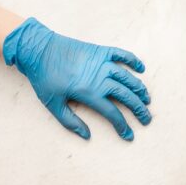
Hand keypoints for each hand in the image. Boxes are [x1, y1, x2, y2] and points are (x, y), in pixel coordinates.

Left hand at [2, 17, 151, 140]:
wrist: (38, 49)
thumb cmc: (44, 78)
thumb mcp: (52, 104)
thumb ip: (70, 121)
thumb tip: (87, 135)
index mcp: (89, 92)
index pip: (113, 113)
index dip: (123, 126)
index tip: (129, 135)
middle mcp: (99, 77)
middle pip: (126, 95)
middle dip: (139, 109)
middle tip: (147, 118)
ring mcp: (101, 62)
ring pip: (127, 77)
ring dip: (139, 88)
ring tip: (147, 98)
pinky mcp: (99, 50)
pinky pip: (121, 54)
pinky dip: (132, 59)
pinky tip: (141, 68)